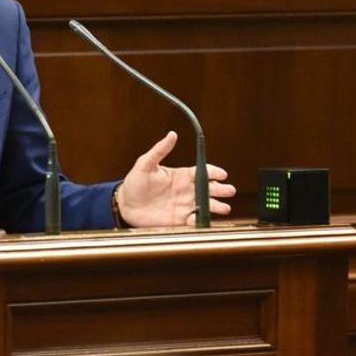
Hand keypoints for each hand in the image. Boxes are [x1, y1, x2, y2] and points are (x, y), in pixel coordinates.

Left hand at [116, 131, 235, 227]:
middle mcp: (186, 190)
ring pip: (205, 205)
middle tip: (229, 190)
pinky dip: (200, 220)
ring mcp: (184, 205)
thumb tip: (172, 134)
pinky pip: (194, 220)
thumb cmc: (135, 182)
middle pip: (208, 189)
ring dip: (216, 206)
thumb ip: (159, 150)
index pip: (202, 172)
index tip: (222, 174)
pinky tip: (203, 219)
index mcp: (181, 176)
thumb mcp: (145, 164)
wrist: (126, 204)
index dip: (213, 172)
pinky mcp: (179, 220)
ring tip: (225, 208)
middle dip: (221, 190)